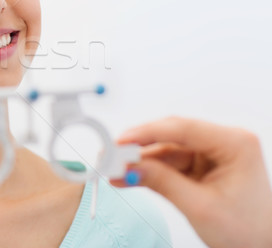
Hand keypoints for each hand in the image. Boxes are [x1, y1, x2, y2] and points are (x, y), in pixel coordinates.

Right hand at [112, 116, 271, 247]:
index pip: (183, 129)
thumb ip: (163, 182)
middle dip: (139, 148)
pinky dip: (149, 170)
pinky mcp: (201, 166)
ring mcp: (211, 154)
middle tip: (111, 156)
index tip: (120, 141)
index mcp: (235, 144)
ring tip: (114, 171)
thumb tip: (131, 166)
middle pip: (171, 137)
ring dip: (140, 162)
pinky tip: (129, 177)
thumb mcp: (200, 207)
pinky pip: (169, 163)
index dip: (147, 133)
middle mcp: (223, 142)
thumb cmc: (248, 231)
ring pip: (166, 150)